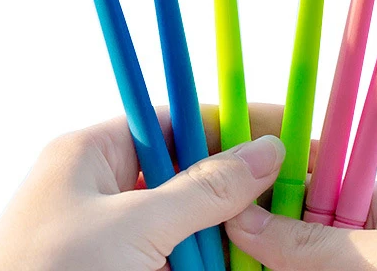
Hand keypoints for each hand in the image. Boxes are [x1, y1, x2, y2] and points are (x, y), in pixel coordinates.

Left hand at [0, 105, 291, 270]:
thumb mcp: (134, 228)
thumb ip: (204, 189)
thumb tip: (265, 151)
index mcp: (91, 154)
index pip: (174, 121)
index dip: (228, 124)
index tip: (279, 133)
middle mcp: (98, 189)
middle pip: (183, 174)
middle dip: (232, 188)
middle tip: (286, 194)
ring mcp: (105, 238)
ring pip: (182, 223)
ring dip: (220, 235)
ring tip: (265, 238)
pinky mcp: (114, 270)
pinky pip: (169, 258)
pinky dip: (200, 262)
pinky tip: (232, 264)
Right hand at [227, 180, 376, 270]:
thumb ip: (318, 240)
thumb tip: (244, 214)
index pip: (306, 180)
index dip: (260, 185)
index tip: (217, 192)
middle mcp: (364, 243)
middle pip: (290, 234)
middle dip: (253, 240)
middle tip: (210, 246)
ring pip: (293, 267)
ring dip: (259, 266)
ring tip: (219, 262)